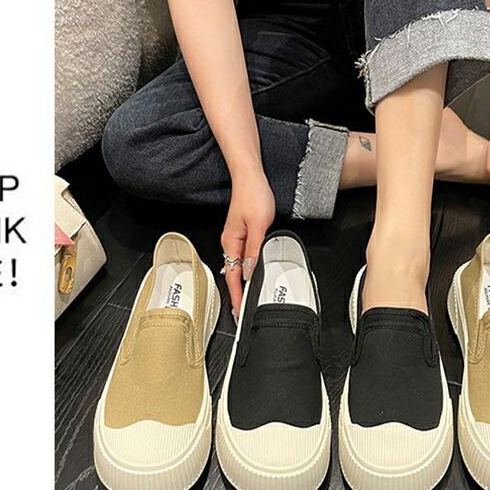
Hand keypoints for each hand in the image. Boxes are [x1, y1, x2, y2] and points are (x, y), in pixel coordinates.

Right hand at [220, 165, 275, 318]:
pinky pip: (241, 259)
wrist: (250, 176)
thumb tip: (249, 271)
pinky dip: (245, 272)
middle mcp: (230, 243)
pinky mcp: (241, 235)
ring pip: (237, 268)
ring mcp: (235, 239)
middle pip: (233, 276)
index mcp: (231, 243)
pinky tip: (249, 278)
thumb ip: (254, 251)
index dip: (237, 296)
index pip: (234, 277)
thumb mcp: (259, 226)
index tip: (239, 312)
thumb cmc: (253, 195)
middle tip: (241, 313)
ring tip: (245, 301)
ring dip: (241, 285)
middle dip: (237, 296)